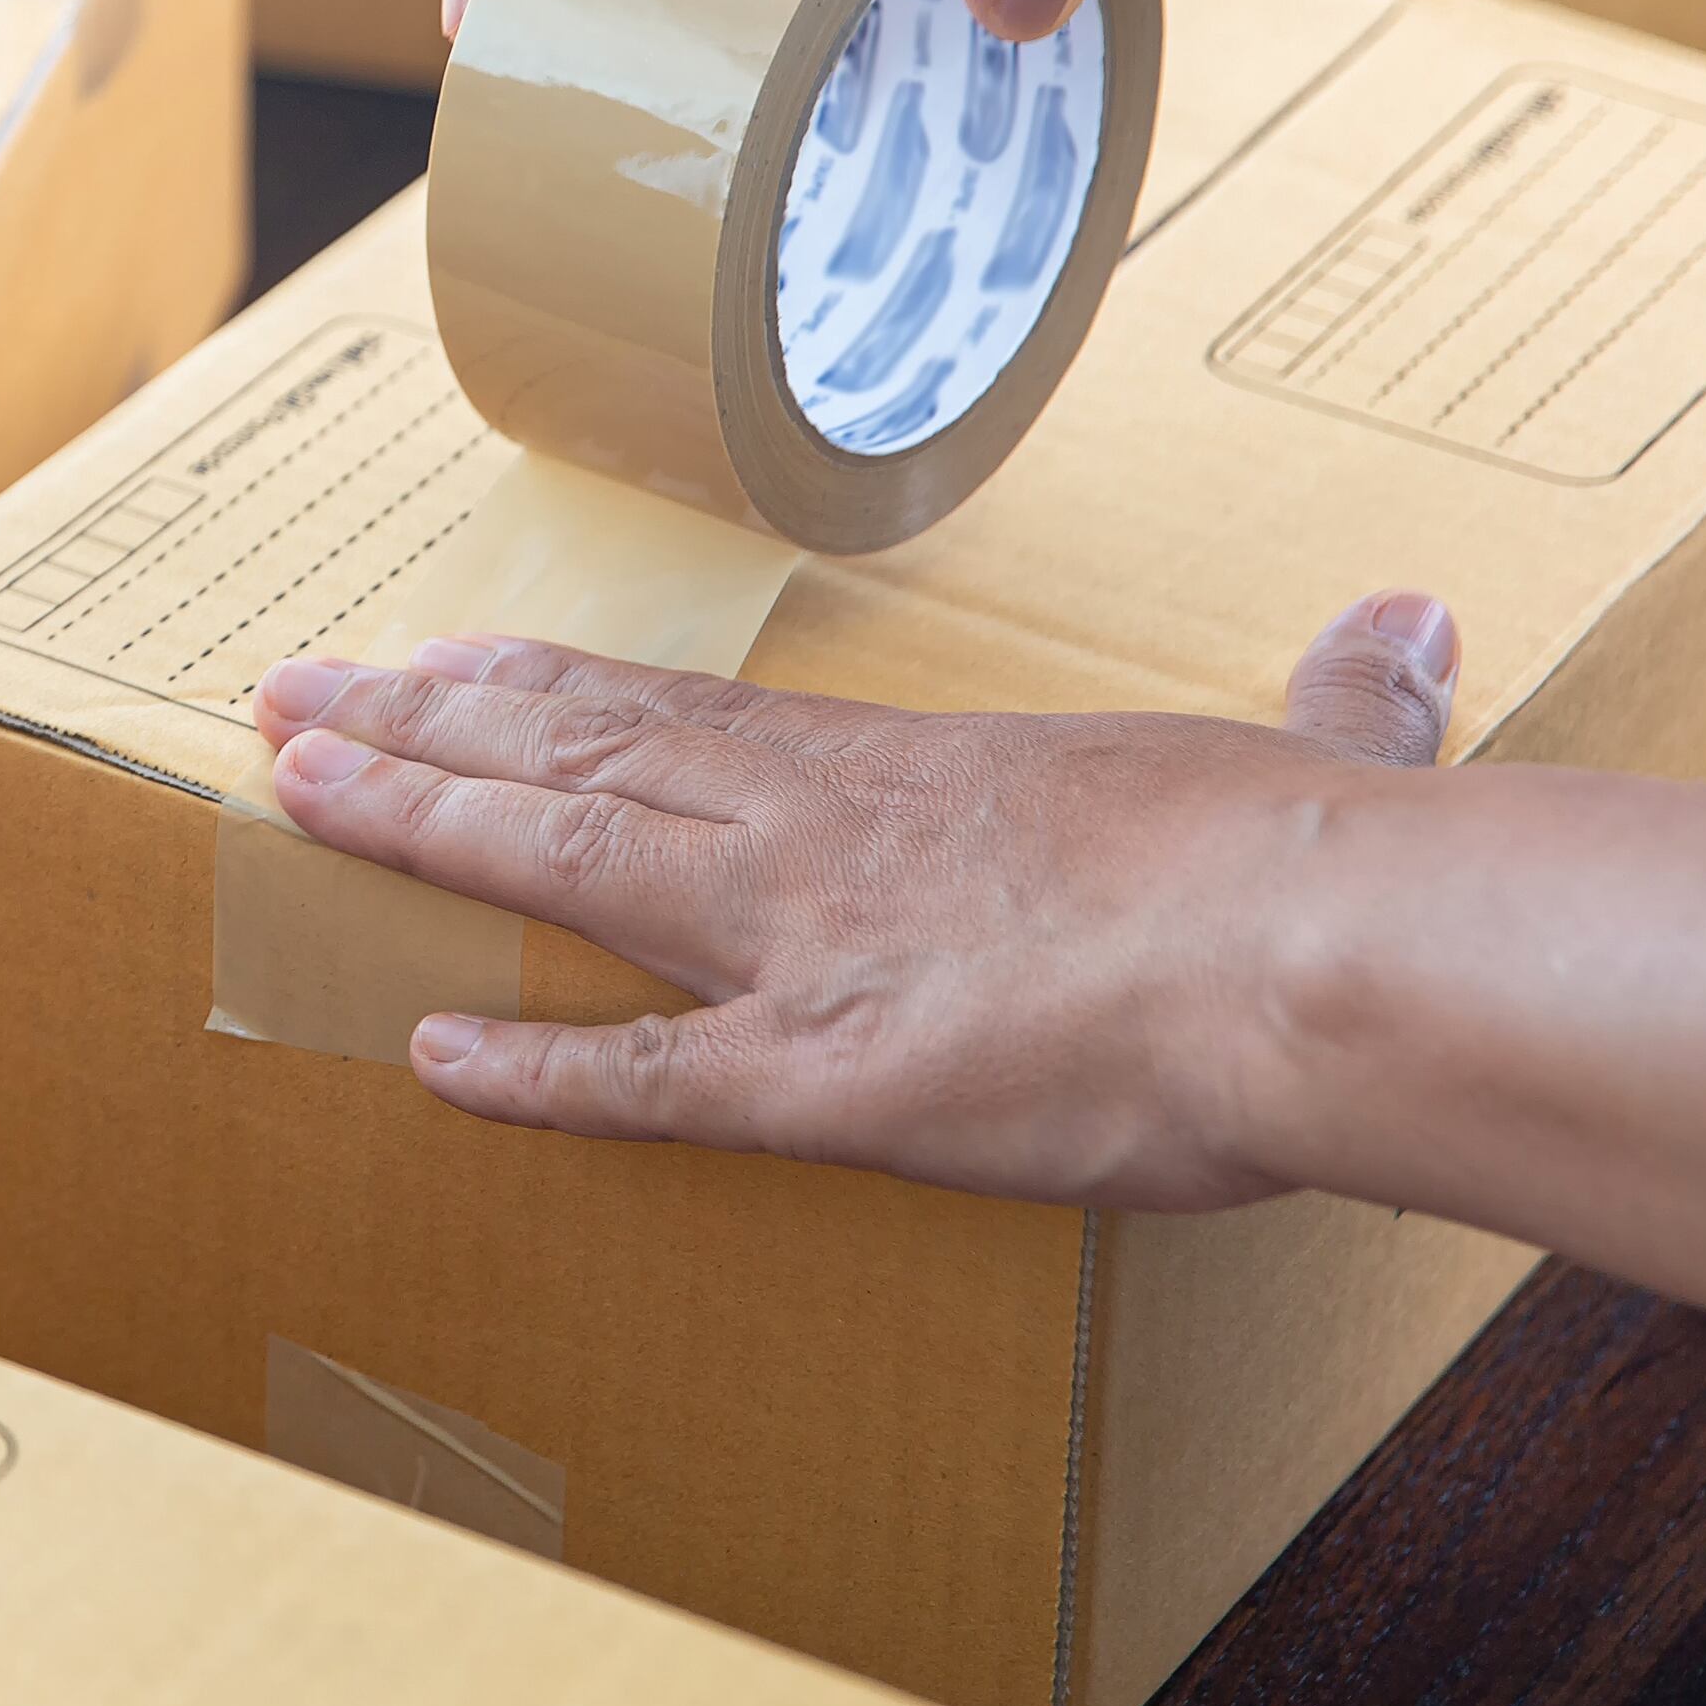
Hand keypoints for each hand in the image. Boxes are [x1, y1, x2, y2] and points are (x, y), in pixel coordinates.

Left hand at [253, 596, 1462, 1210]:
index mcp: (925, 774)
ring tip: (296, 791)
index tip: (444, 657)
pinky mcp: (827, 1076)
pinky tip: (424, 1053)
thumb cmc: (1326, 866)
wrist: (1323, 949)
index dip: (552, 689)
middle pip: (582, 757)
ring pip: (567, 859)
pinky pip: (644, 1079)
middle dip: (424, 726)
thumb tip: (1415, 626)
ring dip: (422, 824)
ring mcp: (811, 945)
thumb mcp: (1327, 767)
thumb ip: (1345, 707)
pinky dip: (531, 1070)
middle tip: (290, 700)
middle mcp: (828, 833)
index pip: (690, 715)